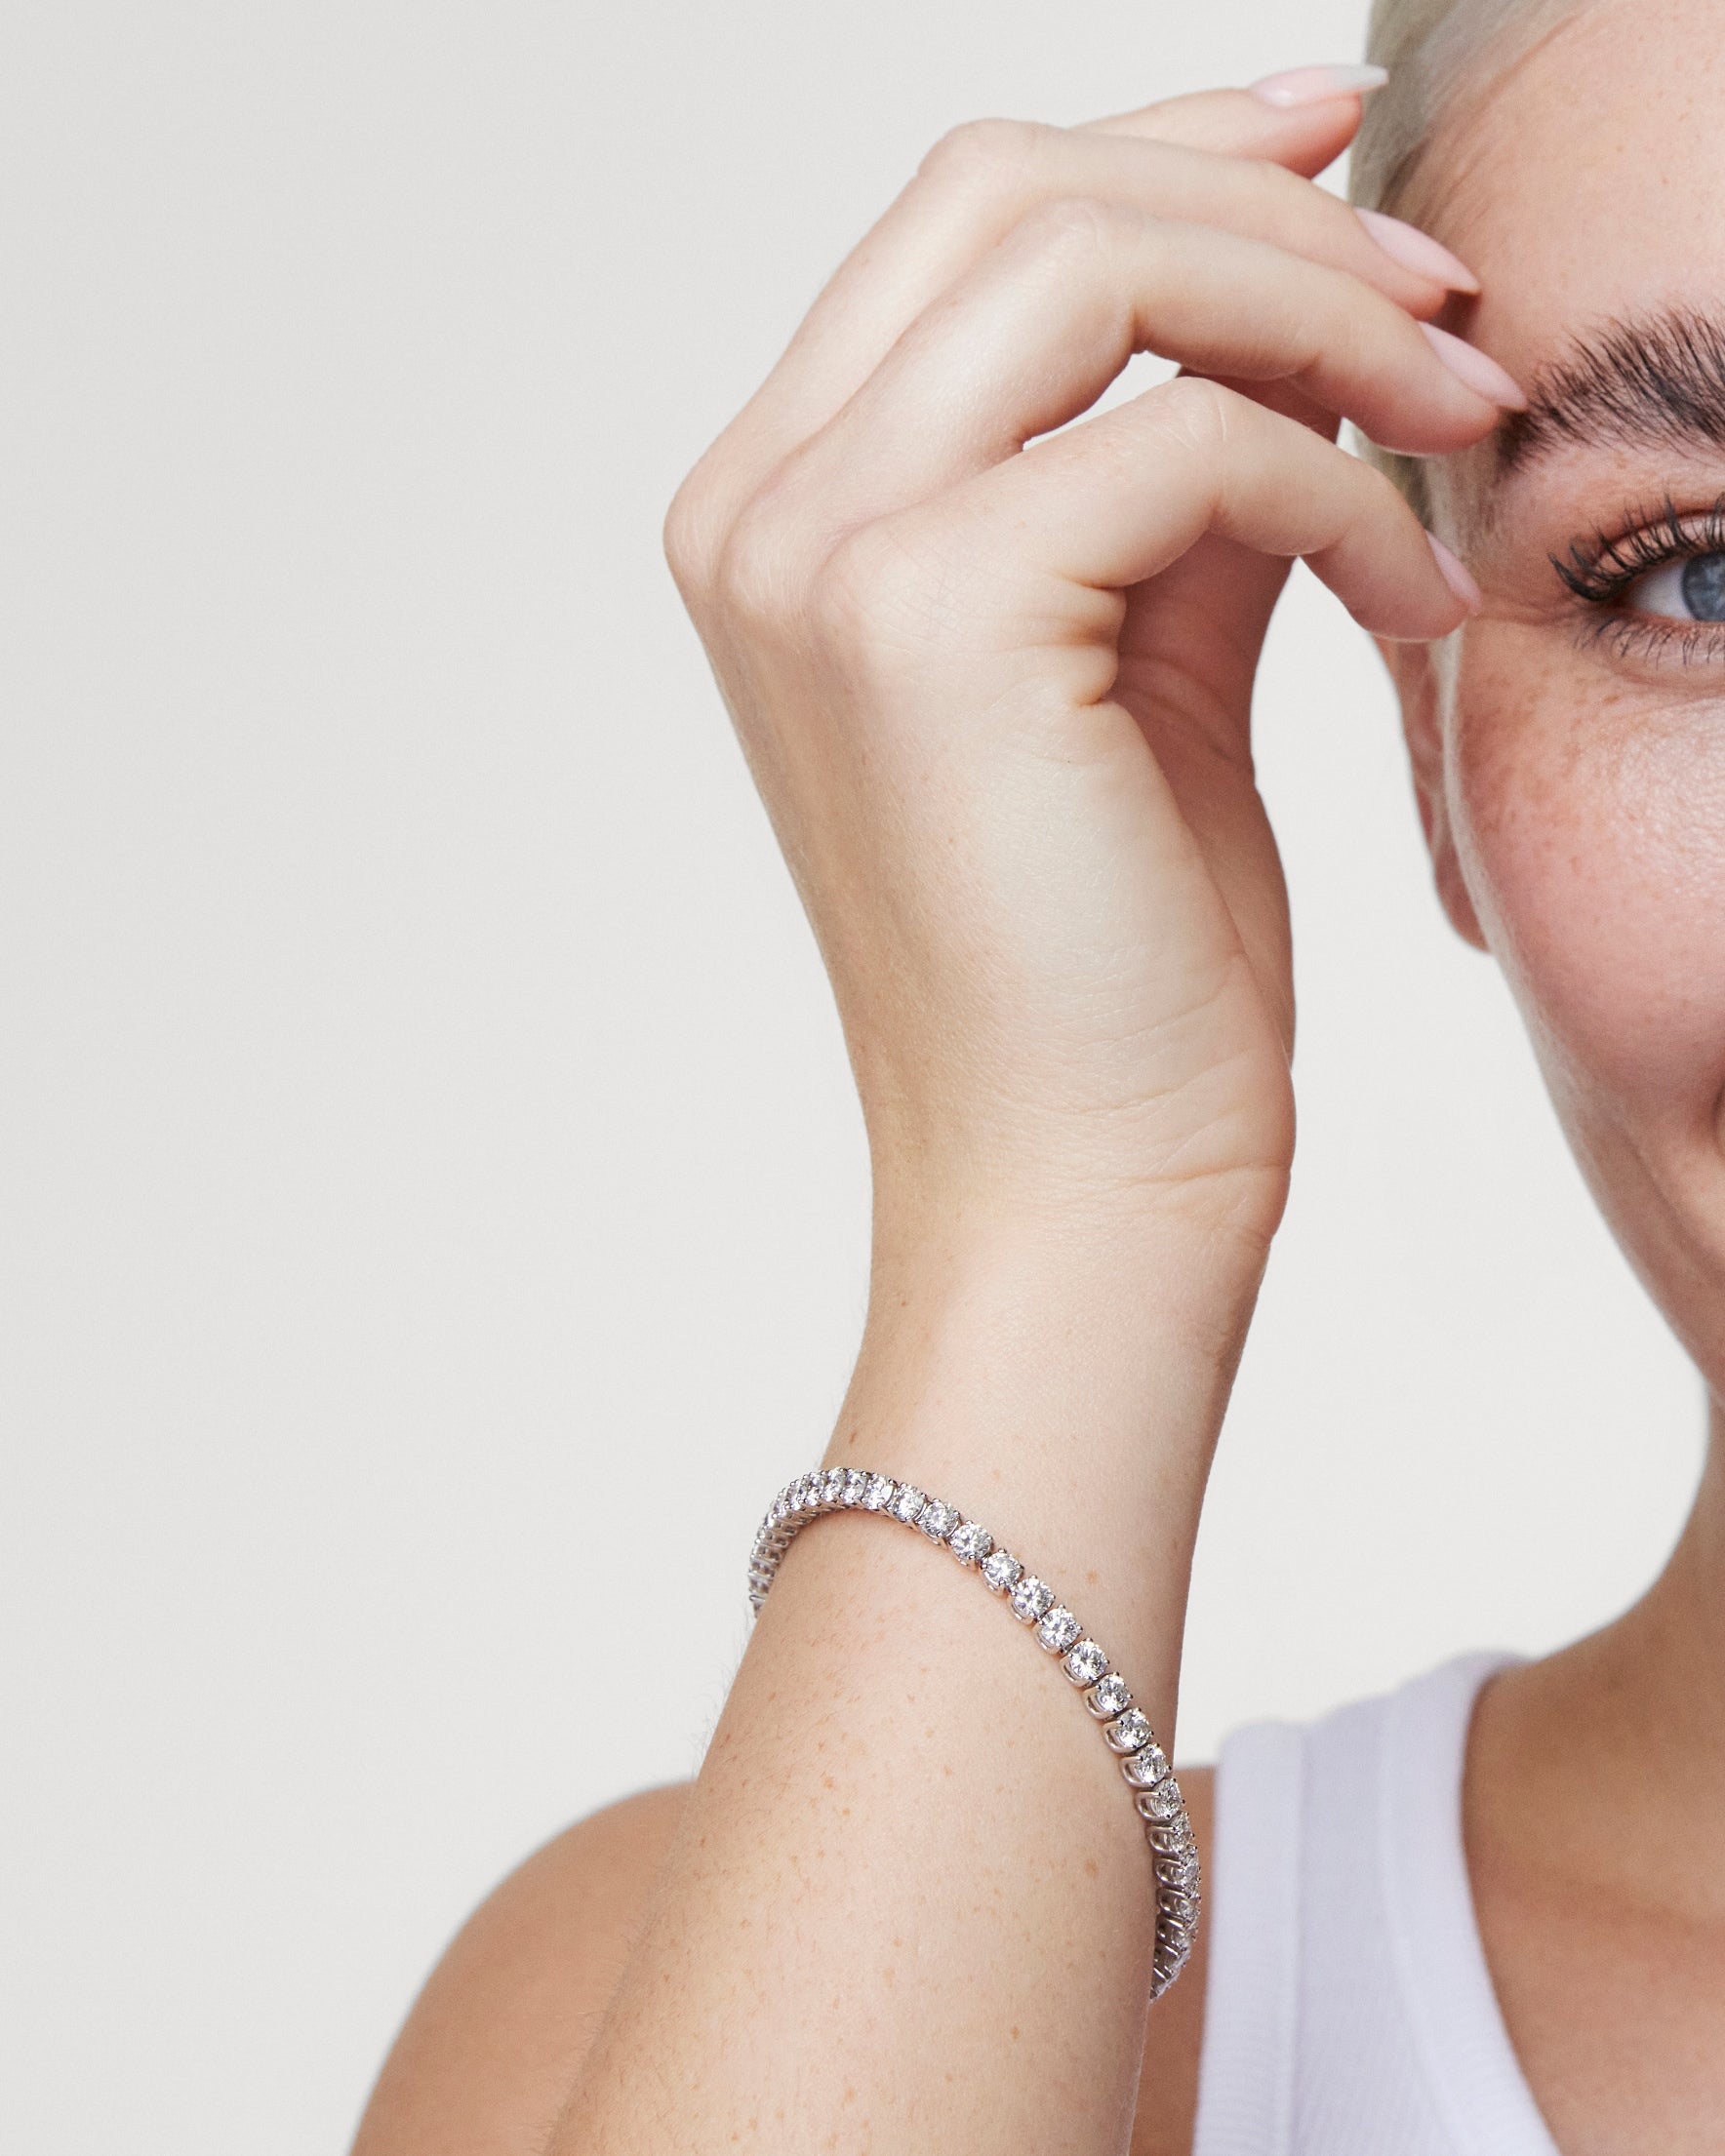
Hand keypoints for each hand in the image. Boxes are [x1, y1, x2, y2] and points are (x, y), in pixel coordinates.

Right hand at [667, 85, 1509, 1268]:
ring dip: (1318, 314)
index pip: (962, 224)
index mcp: (779, 514)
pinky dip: (1340, 497)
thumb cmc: (1107, 963)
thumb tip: (1300, 317)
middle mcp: (760, 513)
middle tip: (1440, 301)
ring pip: (1090, 265)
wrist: (1071, 1188)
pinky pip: (1190, 443)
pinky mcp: (921, 620)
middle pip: (1011, 191)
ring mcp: (816, 558)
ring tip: (1456, 420)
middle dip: (1262, 209)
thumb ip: (1173, 472)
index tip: (1346, 170)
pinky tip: (1413, 611)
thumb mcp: (1138, 659)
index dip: (1167, 159)